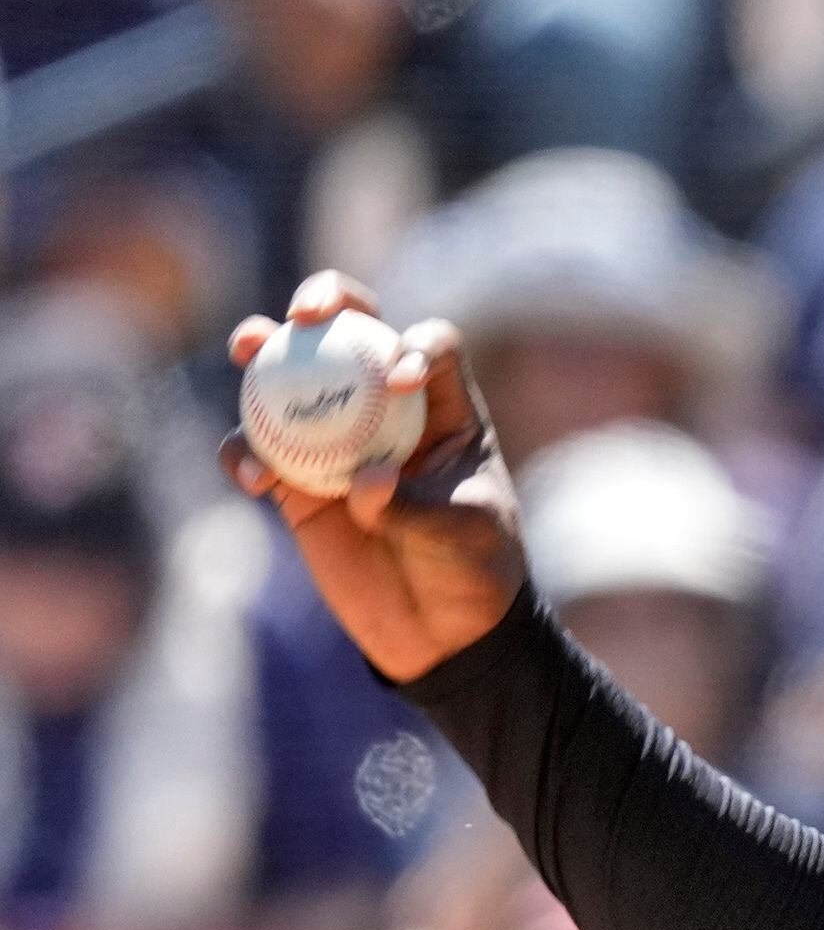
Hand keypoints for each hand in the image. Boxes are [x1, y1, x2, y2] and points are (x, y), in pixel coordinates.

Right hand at [222, 272, 525, 681]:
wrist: (441, 630)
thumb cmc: (474, 571)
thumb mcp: (463, 537)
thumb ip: (416, 507)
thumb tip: (361, 480)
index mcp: (445, 409)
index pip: (432, 348)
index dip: (415, 344)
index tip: (401, 378)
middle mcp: (386, 407)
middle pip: (353, 328)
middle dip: (328, 298)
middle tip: (304, 312)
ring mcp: (334, 435)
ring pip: (288, 373)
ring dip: (260, 349)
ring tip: (247, 350)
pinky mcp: (294, 479)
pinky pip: (254, 449)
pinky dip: (243, 452)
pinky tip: (251, 476)